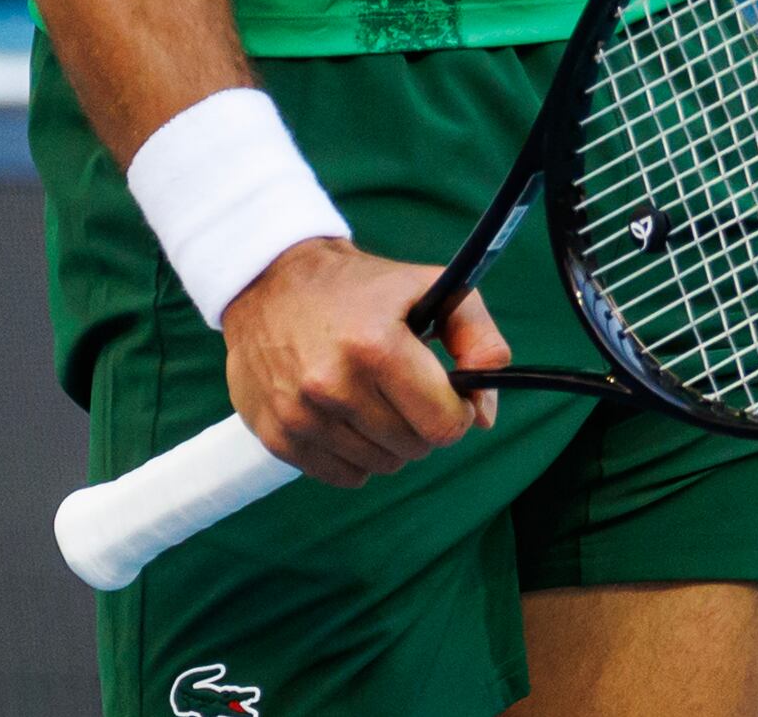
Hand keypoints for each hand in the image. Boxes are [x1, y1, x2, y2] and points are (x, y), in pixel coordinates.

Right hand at [220, 236, 505, 485]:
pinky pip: (343, 476)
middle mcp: (333, 384)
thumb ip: (478, 339)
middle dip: (420, 422)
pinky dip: (354, 454)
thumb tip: (485, 415)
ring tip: (372, 395)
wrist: (271, 281)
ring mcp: (301, 414)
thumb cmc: (361, 288)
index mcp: (376, 345)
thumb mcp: (429, 288)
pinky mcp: (277, 436)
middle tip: (403, 386)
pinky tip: (345, 414)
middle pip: (414, 448)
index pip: (444, 425)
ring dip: (387, 439)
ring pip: (381, 466)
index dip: (456, 411)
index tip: (445, 391)